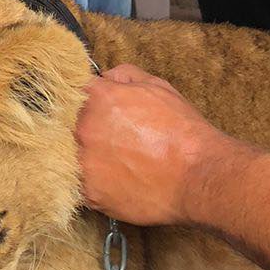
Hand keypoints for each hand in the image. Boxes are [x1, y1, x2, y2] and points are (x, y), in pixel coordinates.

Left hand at [76, 64, 232, 225]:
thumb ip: (122, 75)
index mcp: (96, 97)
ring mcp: (85, 163)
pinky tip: (120, 181)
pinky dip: (98, 183)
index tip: (96, 111)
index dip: (86, 101)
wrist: (198, 175)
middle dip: (90, 131)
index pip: (73, 93)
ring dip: (91, 158)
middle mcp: (84, 128)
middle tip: (116, 141)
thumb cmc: (181, 130)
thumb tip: (105, 78)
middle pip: (71, 126)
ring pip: (75, 157)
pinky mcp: (90, 193)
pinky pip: (83, 185)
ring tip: (120, 164)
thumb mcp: (156, 85)